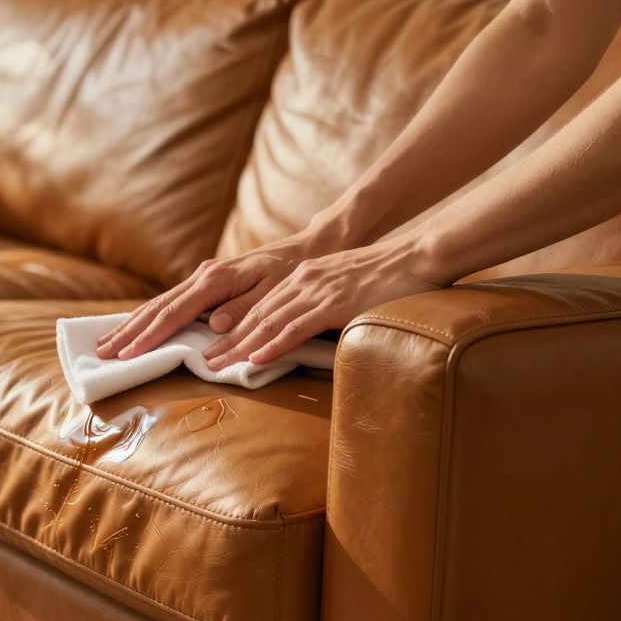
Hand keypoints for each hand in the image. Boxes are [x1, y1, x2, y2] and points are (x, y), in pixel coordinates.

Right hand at [96, 232, 324, 359]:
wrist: (305, 250)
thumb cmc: (292, 273)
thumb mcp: (274, 291)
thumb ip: (244, 309)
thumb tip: (214, 325)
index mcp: (215, 281)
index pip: (174, 313)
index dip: (148, 336)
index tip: (127, 355)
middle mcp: (202, 277)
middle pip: (156, 308)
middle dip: (128, 332)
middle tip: (101, 353)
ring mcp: (201, 280)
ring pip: (157, 305)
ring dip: (131, 325)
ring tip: (105, 343)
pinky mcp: (205, 285)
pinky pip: (168, 304)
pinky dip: (146, 318)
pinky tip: (133, 328)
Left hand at [200, 238, 444, 368]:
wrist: (419, 256)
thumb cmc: (389, 275)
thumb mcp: (344, 284)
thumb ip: (323, 302)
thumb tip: (310, 325)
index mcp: (303, 277)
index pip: (259, 306)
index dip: (233, 328)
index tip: (213, 346)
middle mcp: (303, 281)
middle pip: (254, 315)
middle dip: (225, 340)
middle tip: (201, 361)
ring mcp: (318, 291)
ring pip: (267, 322)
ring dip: (238, 346)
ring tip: (215, 364)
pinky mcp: (335, 303)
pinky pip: (297, 327)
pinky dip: (272, 344)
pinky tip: (254, 358)